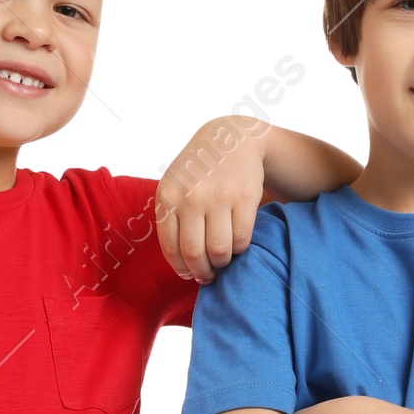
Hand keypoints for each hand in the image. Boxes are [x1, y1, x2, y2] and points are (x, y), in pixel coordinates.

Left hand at [155, 114, 270, 282]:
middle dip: (203, 272)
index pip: (172, 248)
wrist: (232, 139)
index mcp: (168, 196)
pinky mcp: (245, 197)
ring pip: (220, 251)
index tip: (190, 274)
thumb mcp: (175, 186)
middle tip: (208, 274)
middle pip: (195, 254)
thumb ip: (172, 219)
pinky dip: (240, 249)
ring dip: (222, 263)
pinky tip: (236, 243)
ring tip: (222, 259)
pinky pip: (241, 239)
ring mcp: (219, 196)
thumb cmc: (199, 172)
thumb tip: (182, 265)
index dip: (182, 268)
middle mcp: (191, 196)